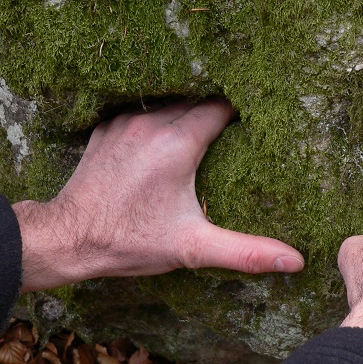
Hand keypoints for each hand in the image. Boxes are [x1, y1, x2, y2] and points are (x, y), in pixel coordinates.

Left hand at [14, 100, 303, 291]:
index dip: (241, 112)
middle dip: (217, 112)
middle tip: (235, 130)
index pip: (221, 107)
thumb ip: (246, 252)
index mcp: (177, 145)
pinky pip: (142, 111)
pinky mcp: (107, 128)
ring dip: (187, 113)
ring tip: (205, 132)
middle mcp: (151, 124)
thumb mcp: (193, 248)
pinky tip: (164, 140)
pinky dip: (158, 119)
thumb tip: (294, 261)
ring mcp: (126, 122)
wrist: (68, 239)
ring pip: (169, 104)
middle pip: (197, 101)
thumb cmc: (130, 242)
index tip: (254, 123)